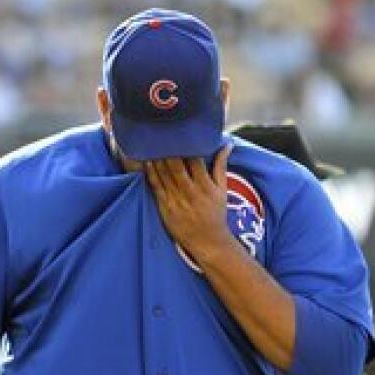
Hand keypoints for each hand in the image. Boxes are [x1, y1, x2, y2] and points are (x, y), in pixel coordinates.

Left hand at [145, 145, 236, 265]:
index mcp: (206, 187)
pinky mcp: (165, 208)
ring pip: (164, 175)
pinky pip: (156, 187)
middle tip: (162, 134)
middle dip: (169, 150)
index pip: (195, 161)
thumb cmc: (216, 213)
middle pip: (177, 167)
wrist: (208, 241)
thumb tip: (227, 144)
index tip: (180, 133)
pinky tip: (147, 161)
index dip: (187, 146)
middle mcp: (191, 193)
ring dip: (157, 158)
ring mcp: (177, 201)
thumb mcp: (222, 190)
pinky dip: (151, 173)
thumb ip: (221, 165)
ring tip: (152, 142)